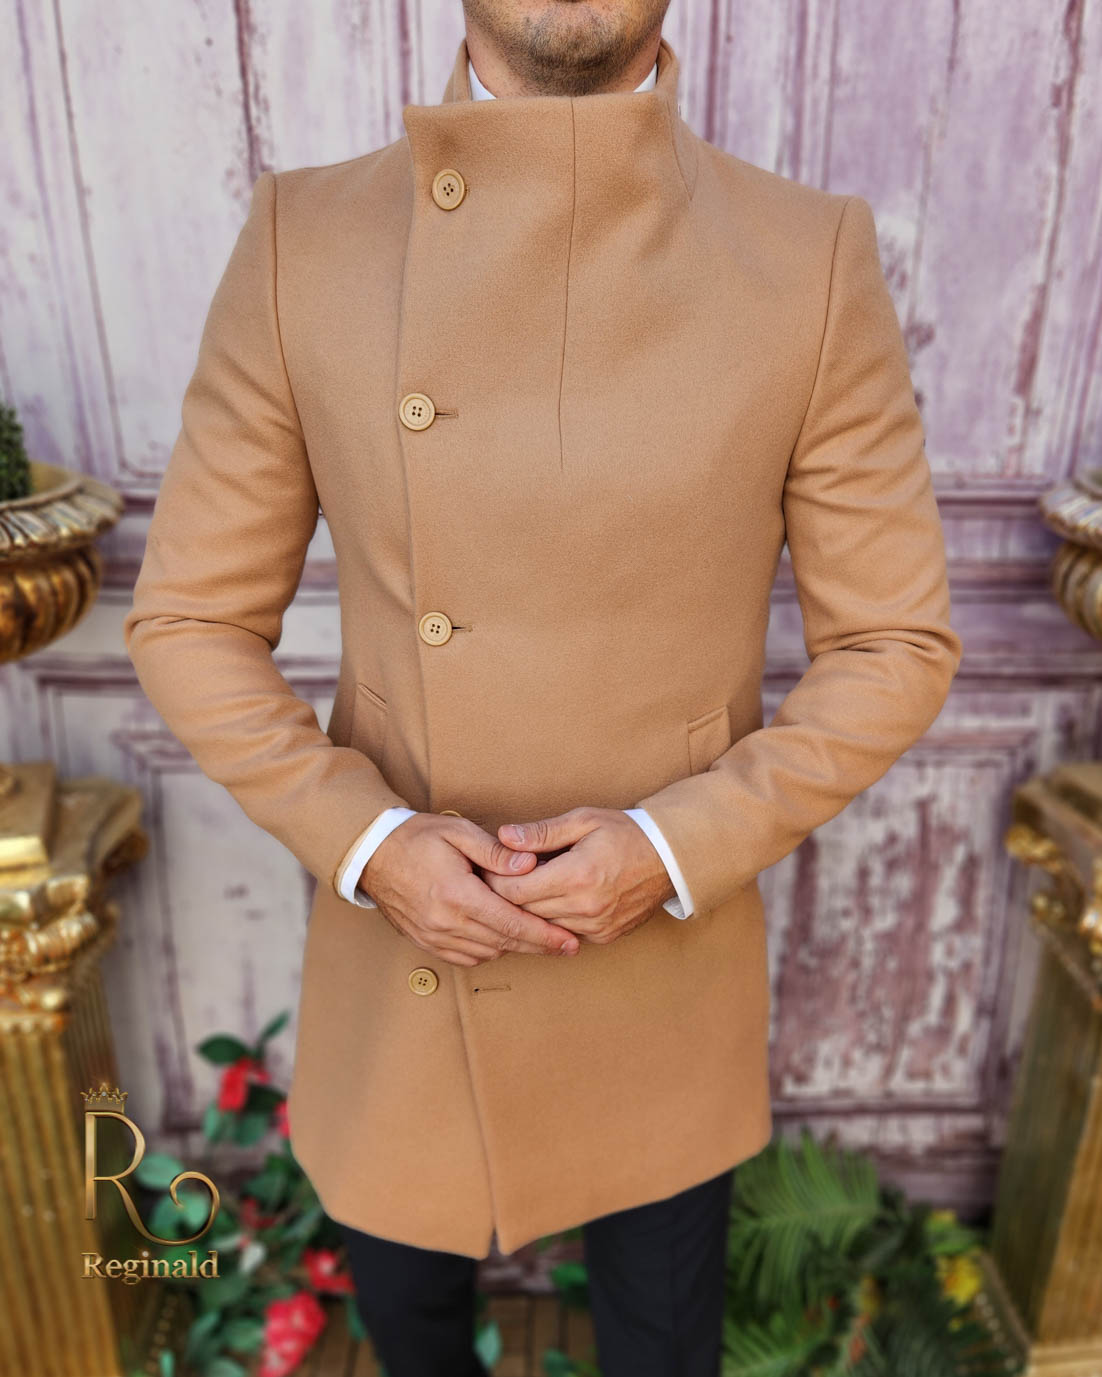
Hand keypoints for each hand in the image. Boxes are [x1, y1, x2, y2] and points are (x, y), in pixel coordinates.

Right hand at [360, 813, 580, 966]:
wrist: (373, 854)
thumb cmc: (418, 838)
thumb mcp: (459, 832)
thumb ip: (496, 852)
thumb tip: (530, 866)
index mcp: (457, 895)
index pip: (511, 923)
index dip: (544, 935)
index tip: (569, 941)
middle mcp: (446, 922)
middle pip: (504, 943)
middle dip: (539, 946)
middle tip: (568, 946)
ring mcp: (434, 936)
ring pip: (487, 953)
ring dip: (514, 948)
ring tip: (540, 939)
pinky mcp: (426, 942)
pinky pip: (466, 957)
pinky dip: (488, 951)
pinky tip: (501, 938)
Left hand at [483, 807, 676, 944]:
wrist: (670, 859)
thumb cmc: (625, 833)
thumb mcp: (583, 820)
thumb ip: (541, 832)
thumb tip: (503, 837)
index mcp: (577, 876)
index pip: (515, 891)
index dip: (495, 880)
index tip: (489, 868)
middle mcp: (586, 907)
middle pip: (524, 911)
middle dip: (507, 895)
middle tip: (497, 877)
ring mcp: (596, 926)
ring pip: (542, 925)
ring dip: (530, 909)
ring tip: (527, 885)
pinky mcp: (604, 936)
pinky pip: (564, 932)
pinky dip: (554, 918)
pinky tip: (554, 899)